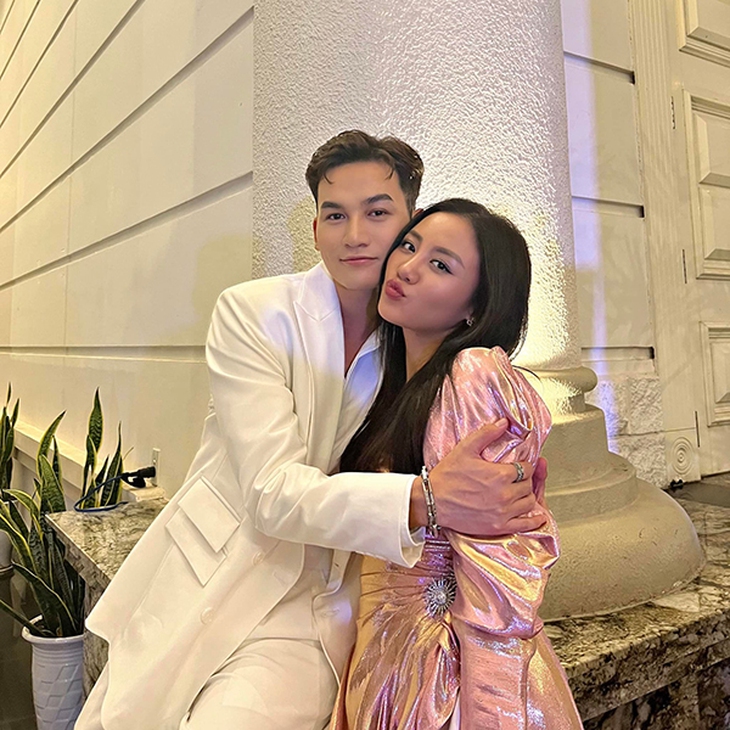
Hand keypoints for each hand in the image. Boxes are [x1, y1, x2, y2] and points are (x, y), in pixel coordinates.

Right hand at [409, 419, 546, 536]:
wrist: (432, 500)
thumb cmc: (446, 476)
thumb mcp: (465, 449)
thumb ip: (486, 434)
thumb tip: (503, 423)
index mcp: (499, 474)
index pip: (526, 468)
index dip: (524, 465)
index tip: (518, 466)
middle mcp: (504, 494)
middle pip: (528, 485)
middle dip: (525, 480)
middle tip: (518, 478)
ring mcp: (502, 512)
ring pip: (529, 503)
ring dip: (527, 496)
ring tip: (520, 493)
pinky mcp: (497, 527)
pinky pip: (524, 525)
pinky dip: (534, 521)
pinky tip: (537, 517)